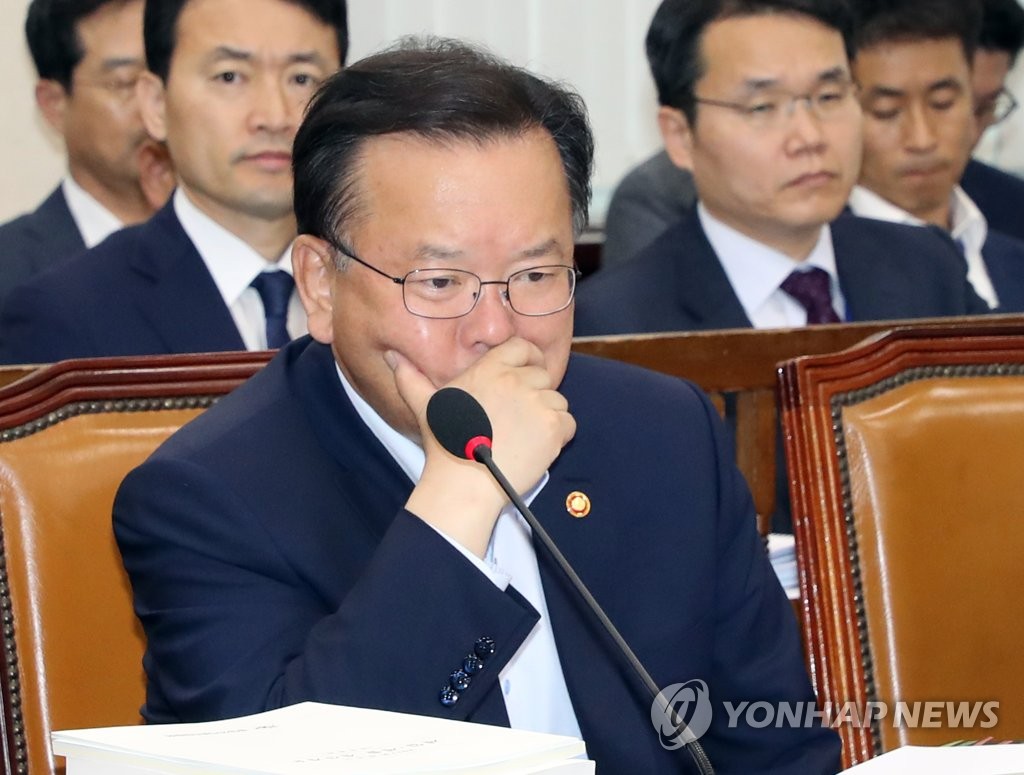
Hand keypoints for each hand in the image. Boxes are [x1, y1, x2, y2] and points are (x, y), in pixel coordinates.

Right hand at [388, 339, 575, 556]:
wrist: (464, 484)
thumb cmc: (445, 445)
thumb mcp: (424, 406)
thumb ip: (410, 378)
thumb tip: (392, 357)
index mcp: (489, 369)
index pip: (522, 347)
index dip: (528, 359)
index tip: (525, 375)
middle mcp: (516, 380)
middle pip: (542, 376)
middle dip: (535, 393)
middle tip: (519, 418)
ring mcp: (538, 403)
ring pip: (557, 400)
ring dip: (547, 416)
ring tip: (525, 435)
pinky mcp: (554, 428)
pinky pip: (569, 423)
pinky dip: (559, 436)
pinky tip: (538, 447)